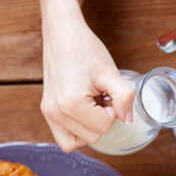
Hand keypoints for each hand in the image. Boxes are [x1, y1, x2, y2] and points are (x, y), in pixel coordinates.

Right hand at [40, 18, 134, 151]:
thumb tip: (128, 120)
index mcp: (70, 104)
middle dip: (101, 119)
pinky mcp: (46, 111)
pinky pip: (65, 138)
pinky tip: (83, 112)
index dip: (112, 111)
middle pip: (92, 137)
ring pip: (79, 141)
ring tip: (91, 103)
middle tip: (99, 96)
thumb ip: (124, 98)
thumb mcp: (110, 72)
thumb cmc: (84, 48)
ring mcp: (49, 113)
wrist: (62, 33)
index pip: (103, 127)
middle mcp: (55, 112)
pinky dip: (77, 131)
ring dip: (90, 126)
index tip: (107, 93)